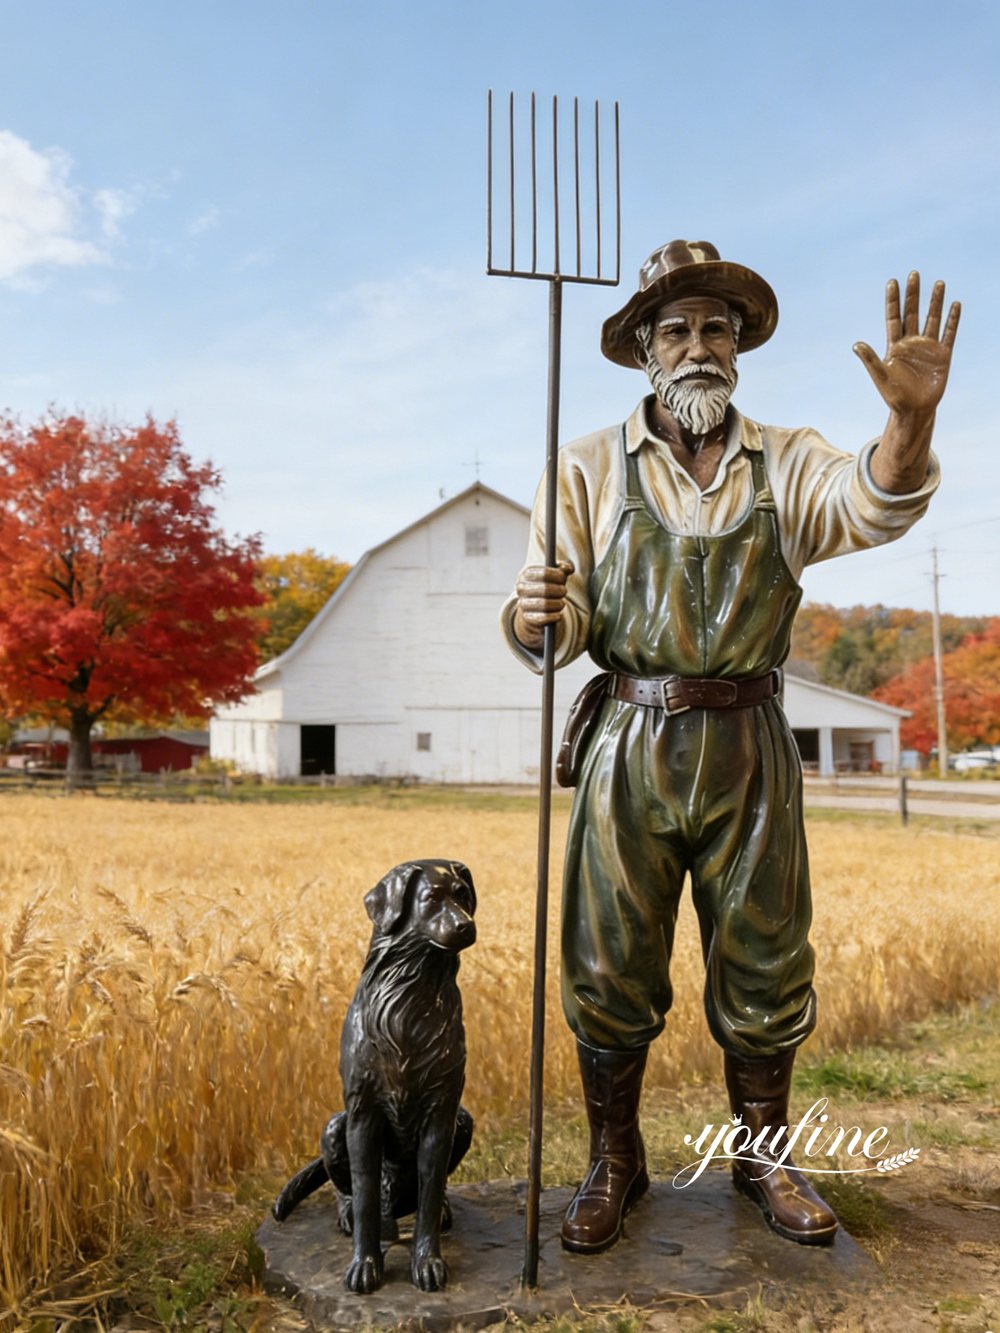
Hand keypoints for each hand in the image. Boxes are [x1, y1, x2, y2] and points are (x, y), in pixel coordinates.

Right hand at [513, 561, 573, 651]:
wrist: (533, 609)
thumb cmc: (546, 588)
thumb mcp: (554, 576)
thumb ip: (563, 569)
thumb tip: (568, 568)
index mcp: (526, 575)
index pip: (544, 573)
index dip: (557, 576)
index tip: (563, 578)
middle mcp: (521, 588)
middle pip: (545, 589)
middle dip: (559, 590)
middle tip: (563, 591)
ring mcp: (523, 603)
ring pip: (545, 604)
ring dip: (558, 604)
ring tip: (561, 603)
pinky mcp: (527, 618)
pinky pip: (544, 618)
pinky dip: (554, 616)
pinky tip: (558, 615)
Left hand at [853, 272, 959, 418]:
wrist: (913, 411)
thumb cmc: (894, 396)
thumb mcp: (880, 377)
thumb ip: (870, 360)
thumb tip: (856, 344)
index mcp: (894, 346)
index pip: (893, 317)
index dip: (893, 300)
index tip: (892, 281)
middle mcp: (911, 342)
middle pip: (912, 313)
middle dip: (913, 294)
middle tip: (914, 274)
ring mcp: (928, 347)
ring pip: (932, 319)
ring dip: (935, 302)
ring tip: (938, 283)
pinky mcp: (942, 355)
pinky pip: (949, 333)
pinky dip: (953, 320)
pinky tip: (955, 305)